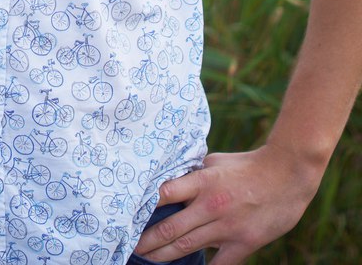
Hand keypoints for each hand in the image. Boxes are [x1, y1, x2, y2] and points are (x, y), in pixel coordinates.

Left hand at [132, 144, 320, 264]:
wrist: (287, 174)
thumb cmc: (248, 165)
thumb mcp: (216, 161)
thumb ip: (194, 173)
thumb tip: (172, 180)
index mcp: (202, 180)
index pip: (165, 193)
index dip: (145, 205)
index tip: (128, 213)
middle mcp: (211, 204)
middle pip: (171, 227)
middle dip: (148, 240)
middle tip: (130, 246)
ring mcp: (227, 226)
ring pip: (187, 246)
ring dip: (164, 255)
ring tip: (146, 259)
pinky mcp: (244, 243)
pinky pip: (219, 264)